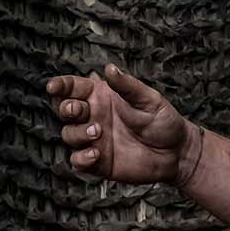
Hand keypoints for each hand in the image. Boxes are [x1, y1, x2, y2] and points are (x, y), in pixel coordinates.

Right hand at [47, 64, 199, 186]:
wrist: (176, 153)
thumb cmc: (163, 120)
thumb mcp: (149, 99)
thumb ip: (127, 86)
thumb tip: (109, 68)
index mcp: (101, 96)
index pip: (72, 87)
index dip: (60, 86)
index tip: (53, 87)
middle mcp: (93, 116)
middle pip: (65, 109)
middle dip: (66, 108)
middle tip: (80, 110)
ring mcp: (94, 140)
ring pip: (68, 134)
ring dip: (77, 133)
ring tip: (98, 132)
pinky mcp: (98, 162)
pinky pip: (78, 160)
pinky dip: (81, 157)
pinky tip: (96, 153)